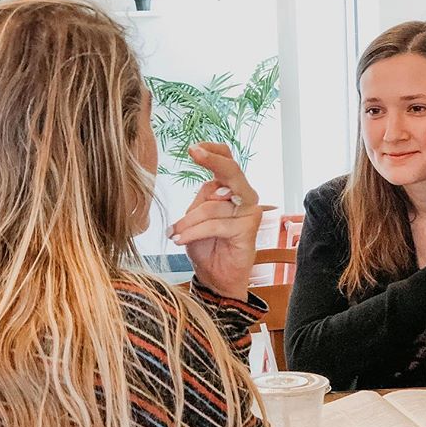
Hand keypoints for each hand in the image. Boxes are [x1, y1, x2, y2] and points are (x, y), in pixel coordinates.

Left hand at [167, 143, 261, 299]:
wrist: (215, 278)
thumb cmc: (206, 247)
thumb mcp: (195, 217)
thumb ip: (202, 199)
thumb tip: (211, 185)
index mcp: (231, 189)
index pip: (228, 160)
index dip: (213, 150)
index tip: (192, 148)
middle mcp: (245, 197)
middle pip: (232, 170)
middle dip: (212, 160)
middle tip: (193, 151)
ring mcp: (249, 213)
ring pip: (213, 205)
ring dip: (188, 221)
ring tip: (176, 234)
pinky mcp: (248, 230)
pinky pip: (215, 224)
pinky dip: (194, 232)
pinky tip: (181, 240)